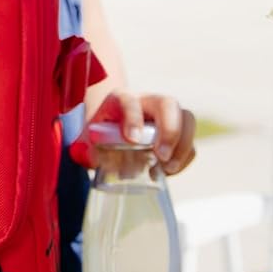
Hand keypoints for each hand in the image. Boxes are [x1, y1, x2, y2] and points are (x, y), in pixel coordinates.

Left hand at [70, 91, 196, 176]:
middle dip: (169, 130)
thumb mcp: (86, 140)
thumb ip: (82, 150)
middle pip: (168, 104)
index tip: (132, 140)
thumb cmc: (99, 135)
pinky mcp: (177, 133)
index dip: (133, 118)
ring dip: (183, 145)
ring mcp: (166, 116)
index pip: (129, 101)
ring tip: (168, 168)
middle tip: (160, 156)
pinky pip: (190, 141)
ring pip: (187, 119)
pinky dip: (185, 157)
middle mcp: (147, 102)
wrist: (113, 132)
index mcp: (121, 99)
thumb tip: (86, 156)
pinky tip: (168, 171)